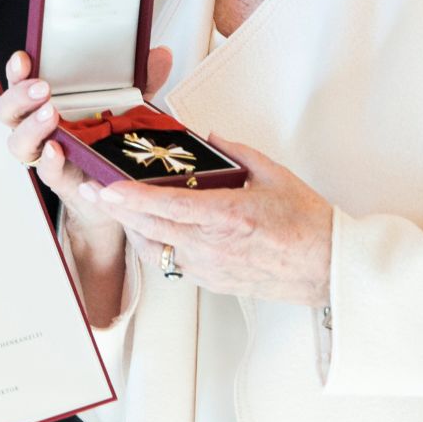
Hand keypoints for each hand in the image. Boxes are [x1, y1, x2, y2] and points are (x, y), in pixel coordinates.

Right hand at [0, 45, 173, 236]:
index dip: (16, 71)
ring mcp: (45, 154)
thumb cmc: (108, 138)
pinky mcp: (58, 178)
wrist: (114, 186)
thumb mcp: (126, 103)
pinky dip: (49, 160)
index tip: (24, 57)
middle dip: (19, 96)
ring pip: (18, 142)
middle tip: (41, 88)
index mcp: (45, 102)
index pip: (20, 82)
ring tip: (51, 115)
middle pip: (7, 111)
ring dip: (31, 127)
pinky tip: (57, 149)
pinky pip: (45, 171)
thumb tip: (160, 54)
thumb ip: (141, 80)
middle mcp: (37, 127)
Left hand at [88, 135, 333, 306]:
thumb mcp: (273, 175)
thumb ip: (237, 153)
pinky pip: (172, 264)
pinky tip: (149, 230)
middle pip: (150, 228)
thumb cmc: (308, 227)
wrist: (328, 267)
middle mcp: (213, 247)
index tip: (109, 188)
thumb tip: (212, 139)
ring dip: (133, 228)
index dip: (132, 198)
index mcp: (227, 217)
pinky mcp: (212, 283)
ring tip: (115, 208)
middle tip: (94, 192)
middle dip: (116, 209)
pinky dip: (156, 245)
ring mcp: (210, 268)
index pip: (168, 206)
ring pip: (155, 250)